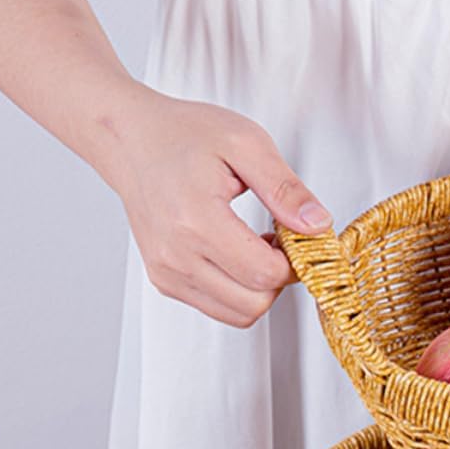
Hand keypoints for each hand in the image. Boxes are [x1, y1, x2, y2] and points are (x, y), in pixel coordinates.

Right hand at [101, 86, 331, 326]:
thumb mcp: (247, 144)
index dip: (295, 261)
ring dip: (261, 288)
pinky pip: (219, 308)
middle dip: (280, 278)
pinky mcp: (165, 281)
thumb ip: (286, 189)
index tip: (298, 235)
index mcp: (195, 220)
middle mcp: (175, 254)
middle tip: (281, 241)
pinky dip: (240, 291)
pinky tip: (239, 255)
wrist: (132, 138)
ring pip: (239, 314)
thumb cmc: (184, 134)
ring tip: (258, 246)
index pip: (265, 274)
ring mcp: (167, 272)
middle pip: (255, 303)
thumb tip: (318, 225)